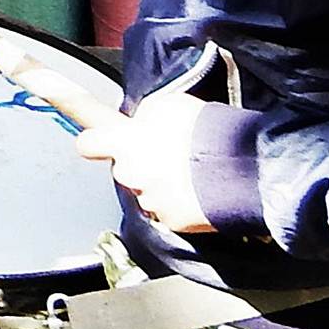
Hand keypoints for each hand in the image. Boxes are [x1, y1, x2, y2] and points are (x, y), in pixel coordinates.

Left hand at [72, 89, 210, 233]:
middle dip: (141, 164)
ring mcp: (150, 201)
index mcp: (124, 142)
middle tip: (168, 155)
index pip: (88, 143)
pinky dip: (182, 204)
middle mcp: (131, 174)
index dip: (95, 141)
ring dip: (163, 185)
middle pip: (126, 169)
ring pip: (149, 192)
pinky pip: (170, 211)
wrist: (240, 169)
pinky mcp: (172, 222)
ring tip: (192, 173)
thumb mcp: (167, 105)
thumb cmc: (203, 131)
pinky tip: (200, 191)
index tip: (96, 141)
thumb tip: (140, 124)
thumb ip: (144, 116)